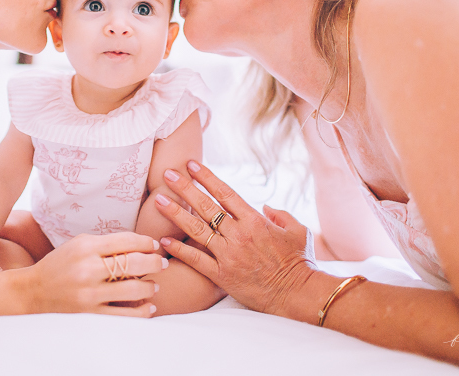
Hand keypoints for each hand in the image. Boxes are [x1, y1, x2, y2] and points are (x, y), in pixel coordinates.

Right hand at [23, 233, 166, 317]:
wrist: (33, 291)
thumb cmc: (60, 263)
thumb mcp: (79, 244)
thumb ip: (107, 243)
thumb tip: (142, 244)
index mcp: (86, 247)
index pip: (126, 241)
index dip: (146, 242)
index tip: (154, 245)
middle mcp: (88, 269)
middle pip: (134, 263)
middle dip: (154, 262)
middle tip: (162, 263)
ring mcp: (89, 293)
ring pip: (134, 289)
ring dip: (150, 286)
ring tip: (154, 284)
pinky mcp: (89, 314)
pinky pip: (125, 314)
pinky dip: (142, 311)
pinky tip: (148, 306)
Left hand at [154, 160, 317, 318]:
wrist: (296, 295)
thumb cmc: (299, 262)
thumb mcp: (297, 231)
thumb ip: (280, 215)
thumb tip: (265, 207)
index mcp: (255, 221)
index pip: (225, 193)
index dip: (207, 177)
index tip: (191, 165)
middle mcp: (238, 235)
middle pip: (206, 206)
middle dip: (184, 188)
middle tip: (167, 174)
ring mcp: (228, 255)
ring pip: (196, 229)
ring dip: (176, 213)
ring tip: (158, 200)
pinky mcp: (222, 276)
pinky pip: (196, 260)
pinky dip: (179, 250)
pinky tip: (164, 241)